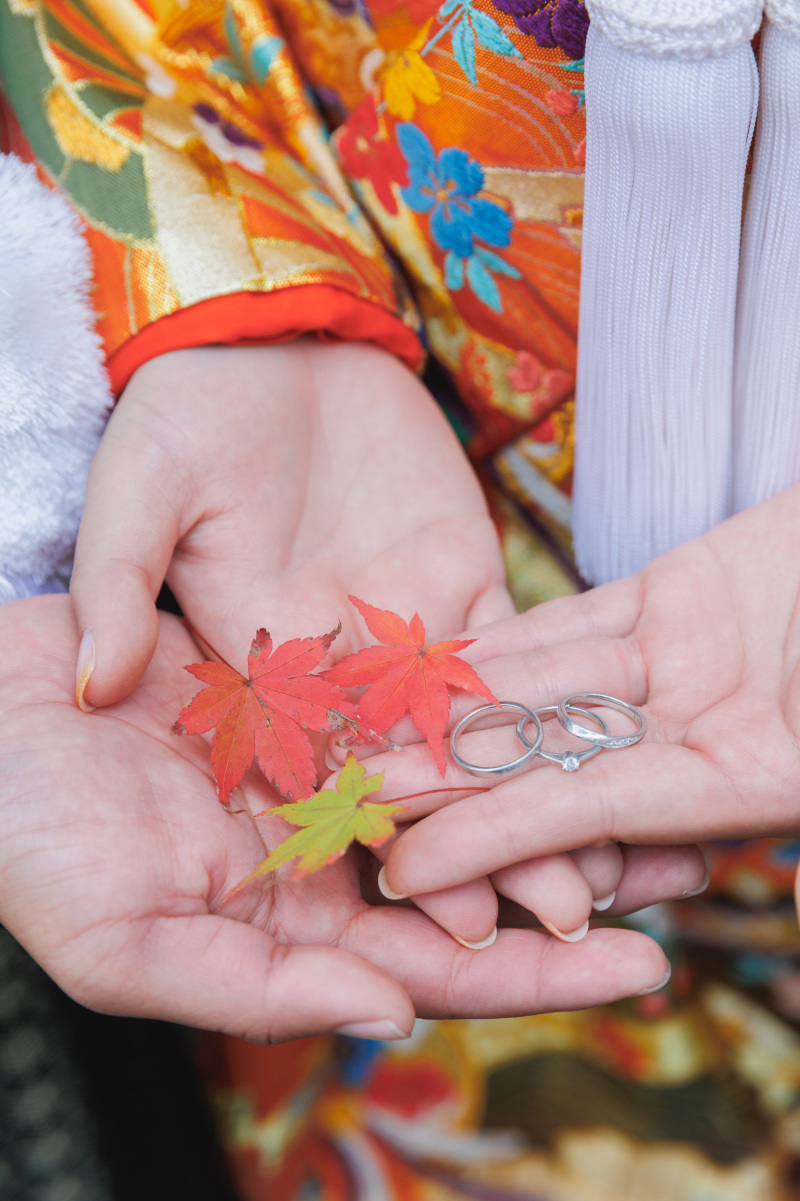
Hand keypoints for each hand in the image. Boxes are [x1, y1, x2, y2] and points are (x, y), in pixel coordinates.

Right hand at [0, 596, 673, 1037]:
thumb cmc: (28, 838)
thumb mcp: (122, 941)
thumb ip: (251, 992)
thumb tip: (387, 1020)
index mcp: (286, 933)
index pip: (434, 967)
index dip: (536, 975)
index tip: (641, 972)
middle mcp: (318, 859)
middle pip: (470, 883)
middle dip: (572, 886)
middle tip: (687, 874)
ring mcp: (321, 772)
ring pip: (457, 796)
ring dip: (543, 801)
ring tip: (645, 796)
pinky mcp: (313, 695)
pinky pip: (414, 711)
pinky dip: (480, 721)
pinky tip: (550, 714)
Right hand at [66, 337, 614, 945]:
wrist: (261, 338)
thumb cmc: (176, 412)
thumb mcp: (132, 490)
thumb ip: (115, 584)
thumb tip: (91, 680)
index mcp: (248, 685)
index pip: (319, 799)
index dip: (387, 863)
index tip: (458, 926)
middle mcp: (329, 684)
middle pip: (413, 792)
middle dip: (490, 857)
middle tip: (575, 918)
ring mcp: (398, 640)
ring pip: (472, 741)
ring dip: (539, 797)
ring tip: (620, 857)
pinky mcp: (455, 588)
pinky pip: (510, 657)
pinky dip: (557, 705)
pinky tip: (608, 746)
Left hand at [371, 487, 799, 896]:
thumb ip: (776, 776)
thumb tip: (686, 858)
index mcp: (751, 781)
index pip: (588, 818)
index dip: (491, 844)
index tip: (403, 872)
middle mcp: (705, 733)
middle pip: (550, 760)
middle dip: (444, 780)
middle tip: (349, 794)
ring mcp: (687, 661)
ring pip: (550, 685)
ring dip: (458, 703)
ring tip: (367, 725)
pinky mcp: (680, 592)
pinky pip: (576, 622)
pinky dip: (511, 637)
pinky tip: (441, 654)